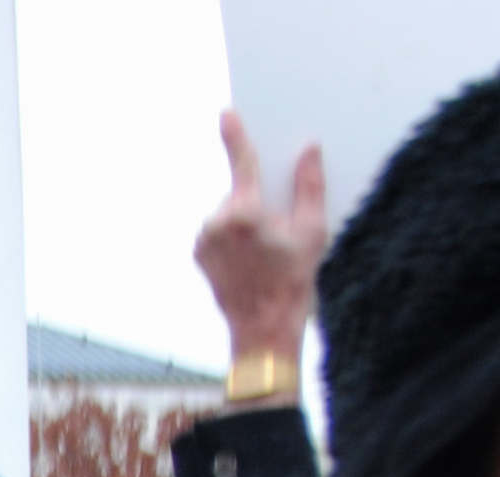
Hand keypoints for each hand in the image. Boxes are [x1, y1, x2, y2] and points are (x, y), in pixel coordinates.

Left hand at [197, 109, 327, 394]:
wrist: (263, 327)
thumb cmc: (291, 282)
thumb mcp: (312, 230)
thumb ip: (309, 186)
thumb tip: (309, 151)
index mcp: (243, 214)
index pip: (241, 164)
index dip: (236, 137)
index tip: (227, 114)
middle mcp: (215, 224)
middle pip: (241, 192)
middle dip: (261, 199)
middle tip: (280, 232)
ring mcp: (203, 241)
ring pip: (231, 213)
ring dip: (249, 220)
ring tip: (267, 250)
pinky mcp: (199, 254)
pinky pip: (220, 231)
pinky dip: (236, 234)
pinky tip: (253, 256)